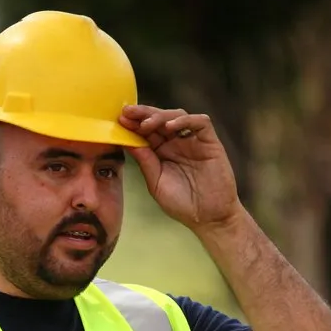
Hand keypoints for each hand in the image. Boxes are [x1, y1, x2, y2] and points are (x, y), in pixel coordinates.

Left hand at [119, 105, 239, 229]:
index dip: (133, 124)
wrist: (208, 218)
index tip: (119, 120)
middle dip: (143, 114)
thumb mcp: (156, 183)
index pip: (146, 131)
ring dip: (160, 116)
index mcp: (161, 152)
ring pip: (177, 115)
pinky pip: (200, 122)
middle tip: (128, 113)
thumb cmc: (182, 204)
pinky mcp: (210, 142)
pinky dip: (185, 120)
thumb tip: (127, 141)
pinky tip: (170, 126)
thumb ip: (145, 161)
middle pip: (159, 118)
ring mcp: (193, 141)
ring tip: (146, 124)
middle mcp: (176, 143)